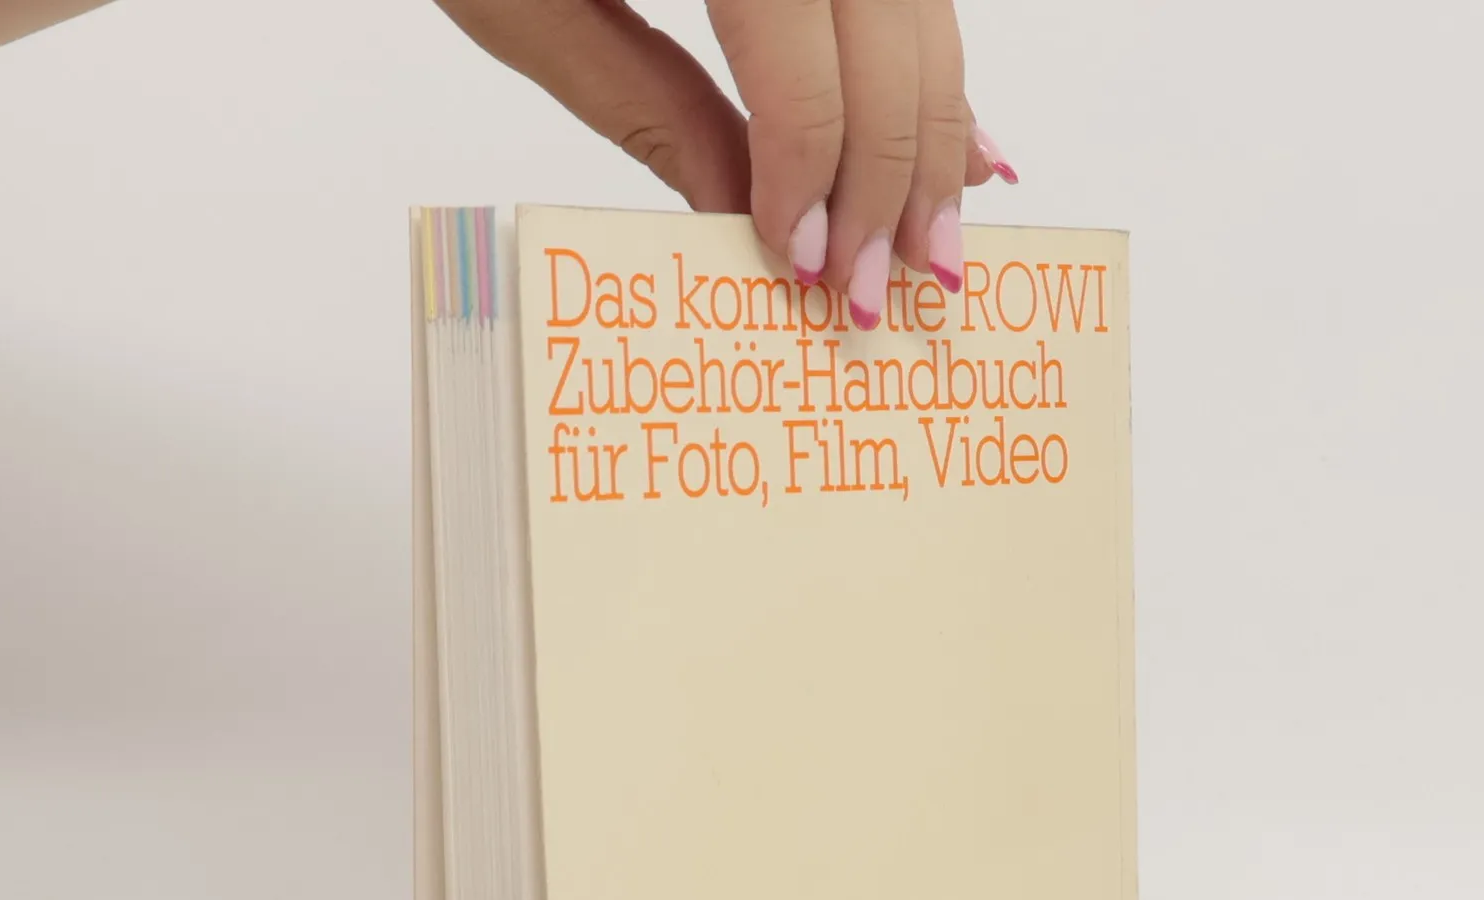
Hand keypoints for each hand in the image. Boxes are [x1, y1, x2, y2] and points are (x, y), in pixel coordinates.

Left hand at [432, 0, 1016, 329]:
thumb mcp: (523, 4)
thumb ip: (642, 107)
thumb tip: (742, 219)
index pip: (801, 59)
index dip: (814, 169)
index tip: (807, 264)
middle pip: (889, 33)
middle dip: (891, 172)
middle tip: (875, 288)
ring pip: (923, 9)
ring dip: (934, 133)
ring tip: (928, 245)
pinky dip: (931, 67)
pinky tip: (959, 147)